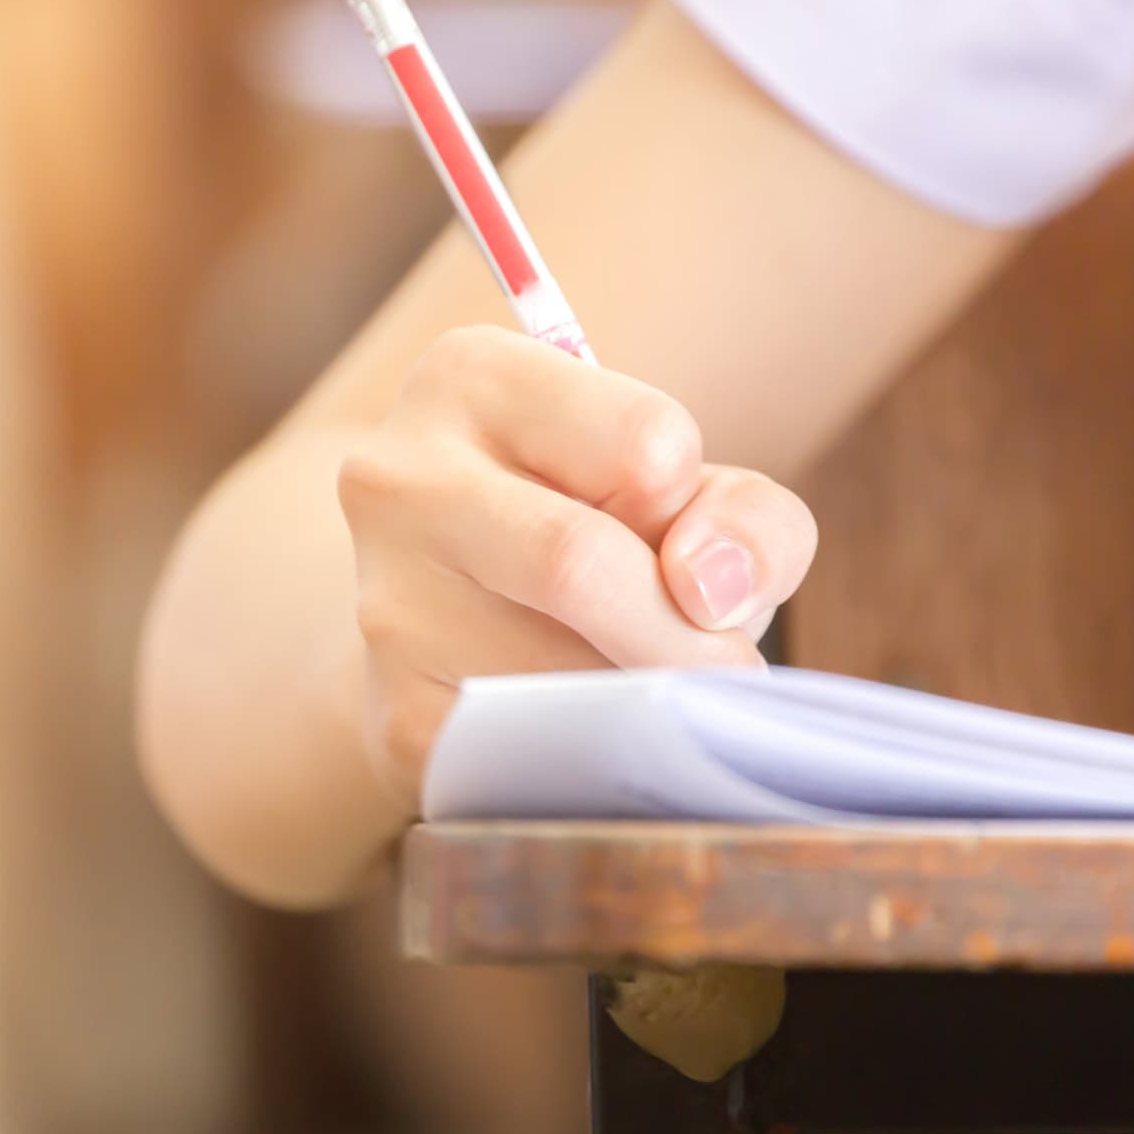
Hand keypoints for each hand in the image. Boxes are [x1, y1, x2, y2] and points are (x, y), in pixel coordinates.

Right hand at [336, 325, 817, 808]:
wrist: (462, 628)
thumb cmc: (600, 538)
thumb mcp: (691, 496)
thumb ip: (749, 517)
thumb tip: (709, 592)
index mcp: (470, 376)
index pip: (649, 444)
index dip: (689, 509)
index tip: (663, 535)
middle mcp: (396, 474)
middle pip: (579, 561)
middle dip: (684, 635)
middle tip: (715, 664)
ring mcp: (384, 601)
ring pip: (566, 674)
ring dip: (640, 698)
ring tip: (622, 680)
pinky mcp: (397, 715)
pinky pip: (542, 754)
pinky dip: (599, 756)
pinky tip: (577, 729)